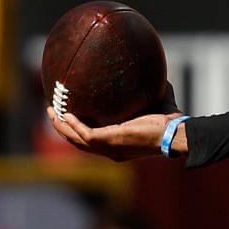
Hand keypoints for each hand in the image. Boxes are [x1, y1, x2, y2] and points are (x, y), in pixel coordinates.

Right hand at [46, 108, 186, 160]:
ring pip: (76, 140)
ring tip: (52, 112)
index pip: (94, 142)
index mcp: (120, 146)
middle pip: (79, 142)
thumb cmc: (171, 124)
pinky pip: (84, 134)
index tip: (69, 118)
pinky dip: (73, 124)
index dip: (79, 132)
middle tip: (53, 114)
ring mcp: (111, 148)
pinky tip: (67, 114)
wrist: (176, 133)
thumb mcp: (156, 107)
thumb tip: (158, 78)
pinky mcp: (110, 141)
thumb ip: (153, 94)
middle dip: (63, 129)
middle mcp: (113, 150)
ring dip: (61, 127)